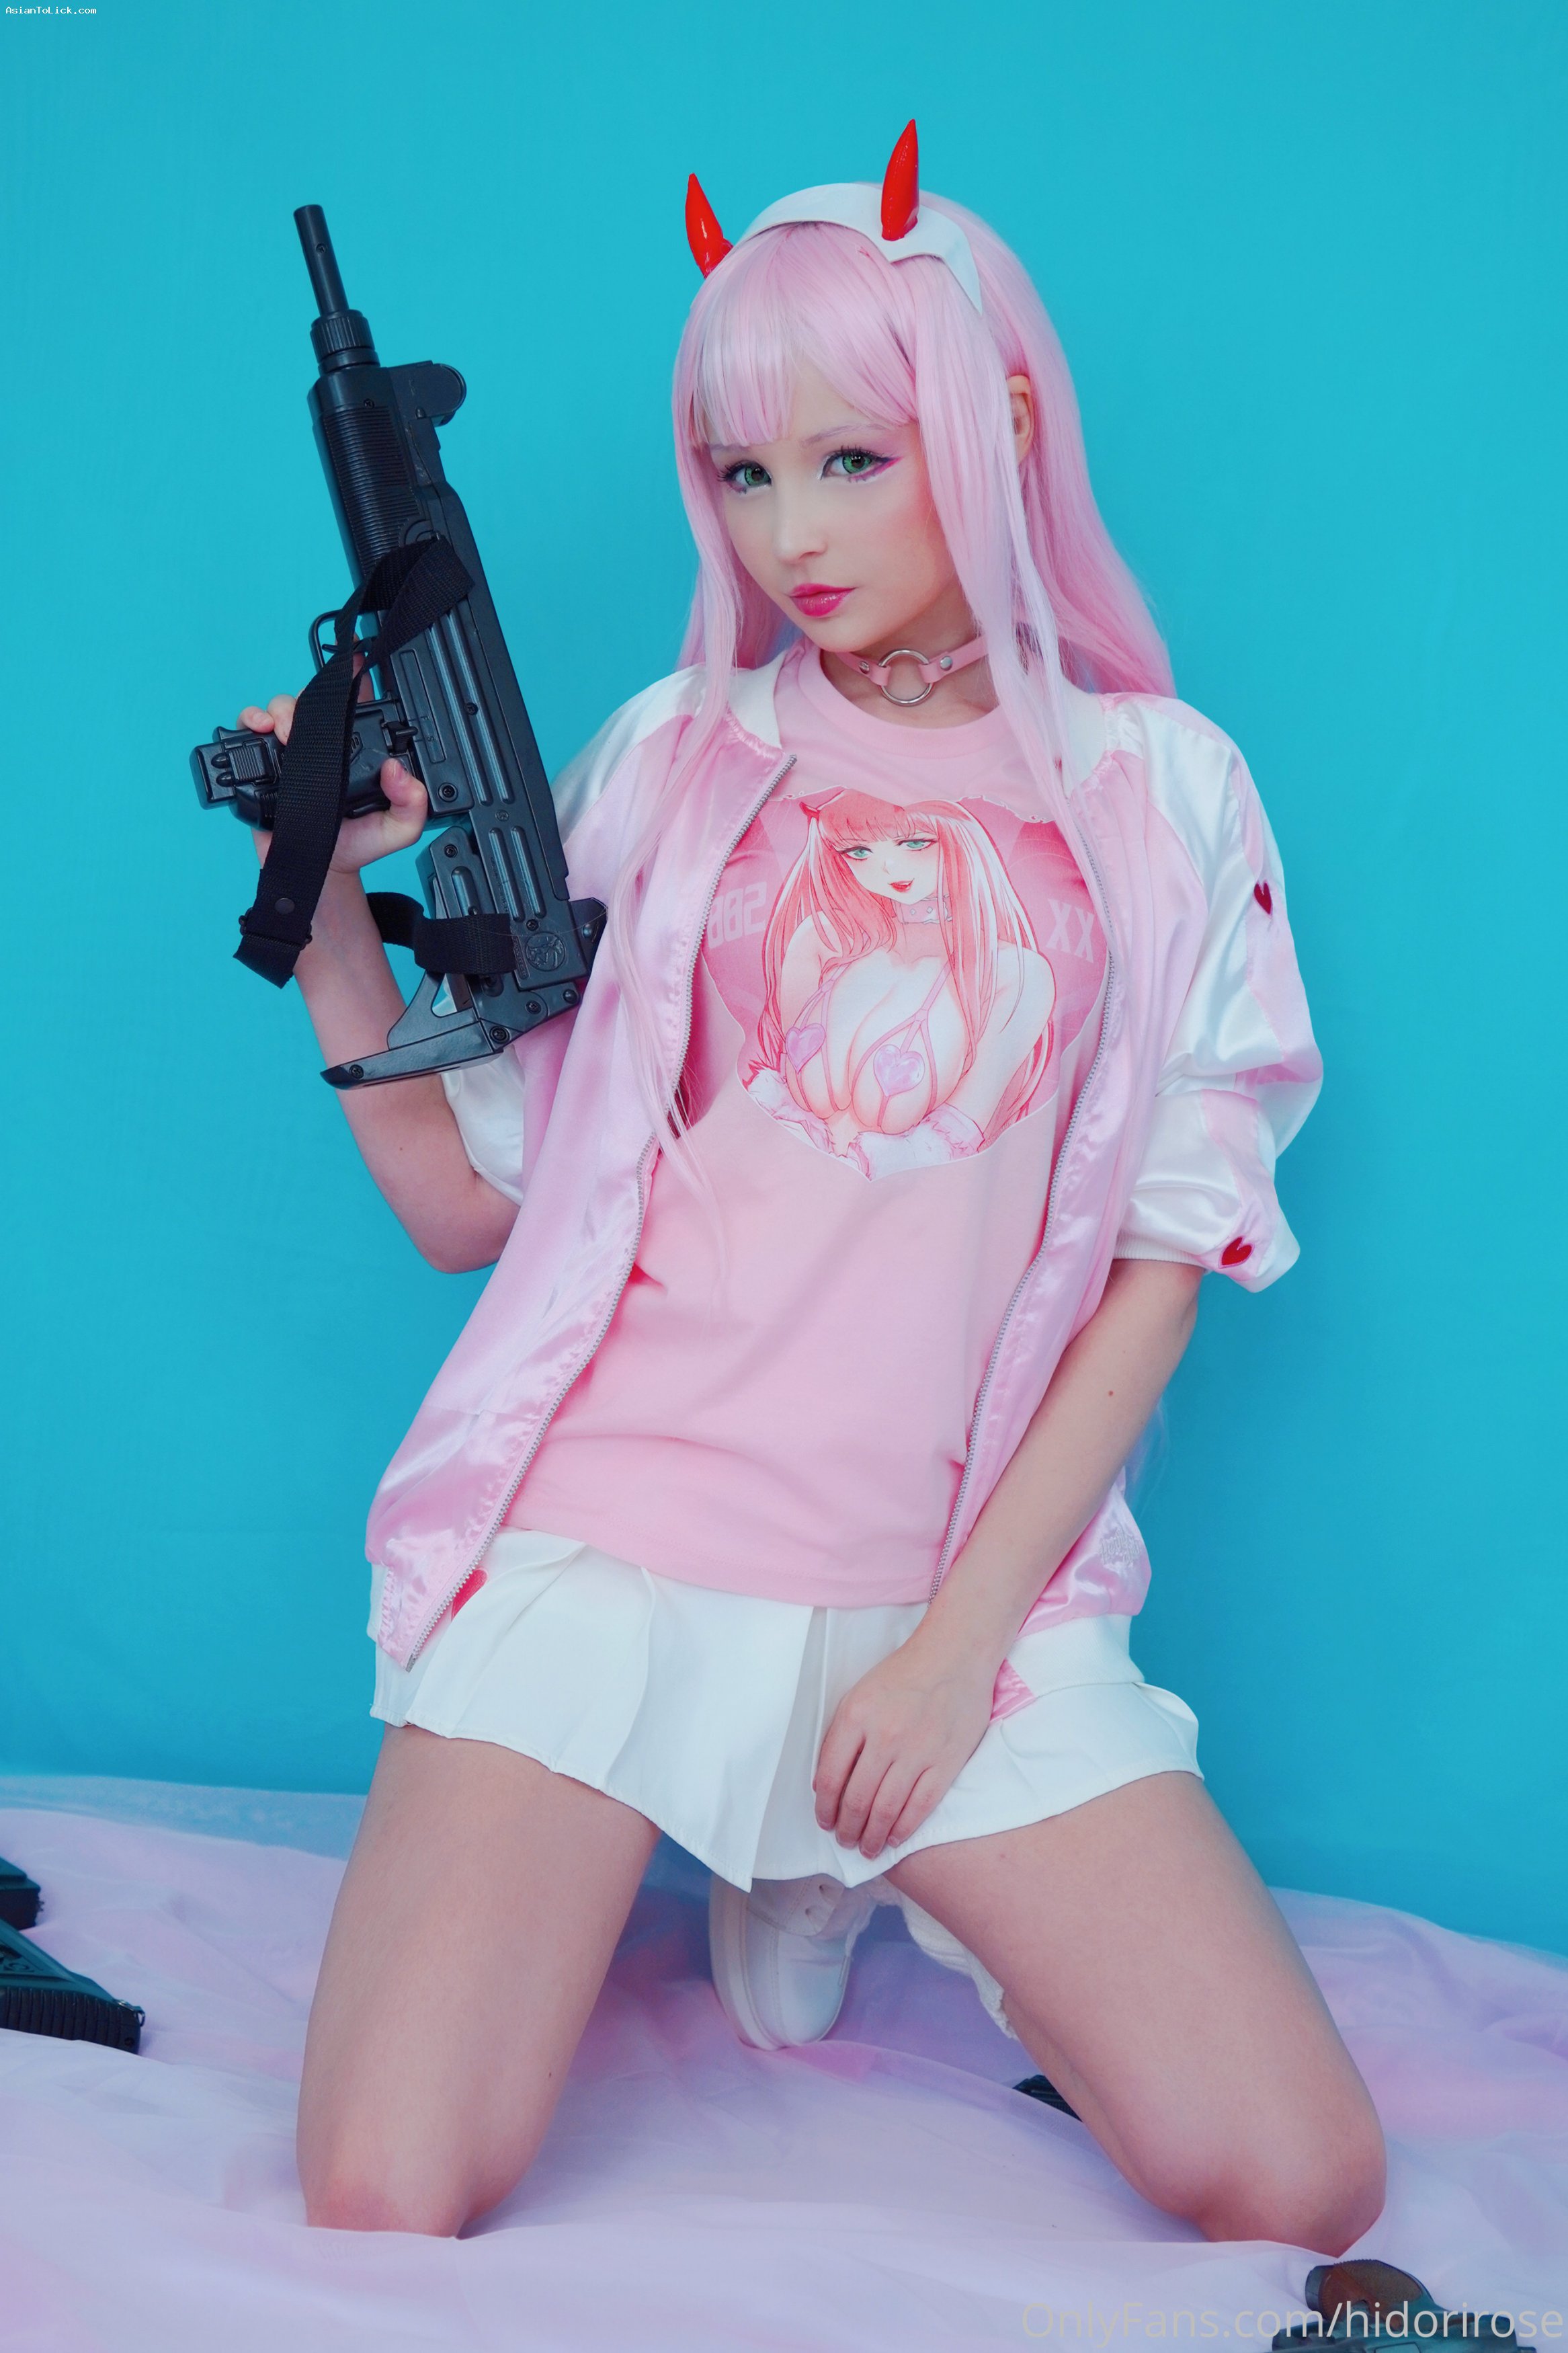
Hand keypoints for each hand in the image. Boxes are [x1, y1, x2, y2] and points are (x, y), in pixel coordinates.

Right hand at [236, 682, 427, 873]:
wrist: (319, 869)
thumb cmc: (357, 844)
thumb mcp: (398, 829)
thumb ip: (412, 803)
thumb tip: (399, 772)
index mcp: (355, 750)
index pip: (354, 706)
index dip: (355, 681)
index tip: (355, 664)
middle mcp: (322, 744)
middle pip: (311, 700)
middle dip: (306, 698)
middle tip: (302, 724)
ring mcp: (291, 751)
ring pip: (280, 708)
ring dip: (277, 710)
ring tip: (280, 731)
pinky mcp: (263, 763)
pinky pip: (249, 728)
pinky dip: (249, 720)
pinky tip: (257, 730)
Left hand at [813, 1629, 997, 1860]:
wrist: (955, 1655)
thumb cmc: (903, 1675)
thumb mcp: (859, 1695)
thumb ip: (841, 1736)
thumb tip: (825, 1783)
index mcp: (856, 1717)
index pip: (830, 1777)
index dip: (824, 1807)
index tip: (825, 1821)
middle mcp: (884, 1736)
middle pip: (856, 1799)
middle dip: (847, 1828)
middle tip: (845, 1841)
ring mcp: (917, 1751)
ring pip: (886, 1809)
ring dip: (872, 1836)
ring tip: (867, 1848)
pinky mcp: (946, 1761)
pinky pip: (920, 1806)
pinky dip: (904, 1828)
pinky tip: (894, 1838)